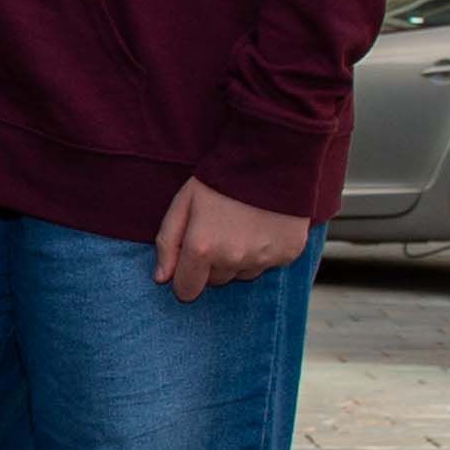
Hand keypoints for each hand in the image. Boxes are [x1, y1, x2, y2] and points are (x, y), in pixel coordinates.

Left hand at [150, 177, 310, 299]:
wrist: (271, 160)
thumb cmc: (220, 180)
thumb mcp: (183, 203)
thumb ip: (167, 242)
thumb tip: (161, 278)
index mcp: (202, 247)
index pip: (187, 289)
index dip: (186, 277)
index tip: (190, 262)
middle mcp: (232, 258)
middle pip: (216, 281)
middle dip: (212, 264)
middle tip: (219, 232)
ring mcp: (262, 258)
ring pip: (242, 274)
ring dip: (239, 259)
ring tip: (242, 226)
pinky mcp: (287, 254)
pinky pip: (268, 265)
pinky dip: (264, 252)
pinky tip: (264, 226)